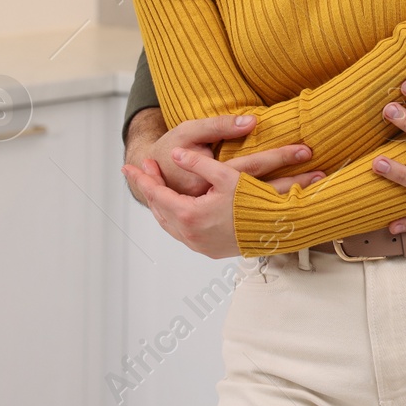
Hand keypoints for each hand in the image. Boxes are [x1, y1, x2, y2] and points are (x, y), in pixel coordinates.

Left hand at [122, 148, 249, 258]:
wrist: (276, 229)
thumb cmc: (254, 202)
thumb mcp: (227, 176)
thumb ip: (198, 164)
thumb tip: (176, 155)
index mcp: (189, 215)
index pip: (156, 194)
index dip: (143, 178)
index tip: (129, 167)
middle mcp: (190, 234)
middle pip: (159, 209)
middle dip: (151, 188)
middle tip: (146, 171)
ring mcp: (198, 244)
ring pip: (169, 223)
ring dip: (161, 204)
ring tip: (159, 186)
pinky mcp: (207, 250)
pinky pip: (181, 232)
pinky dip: (173, 217)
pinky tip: (178, 206)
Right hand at [123, 108, 323, 204]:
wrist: (150, 177)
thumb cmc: (169, 151)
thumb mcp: (190, 132)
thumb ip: (218, 127)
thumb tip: (252, 122)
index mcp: (208, 184)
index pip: (252, 168)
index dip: (280, 159)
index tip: (308, 153)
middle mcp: (215, 206)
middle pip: (262, 194)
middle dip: (294, 186)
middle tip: (322, 175)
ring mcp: (216, 220)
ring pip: (259, 210)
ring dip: (288, 201)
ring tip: (316, 190)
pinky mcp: (217, 223)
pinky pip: (250, 218)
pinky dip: (272, 213)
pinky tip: (293, 208)